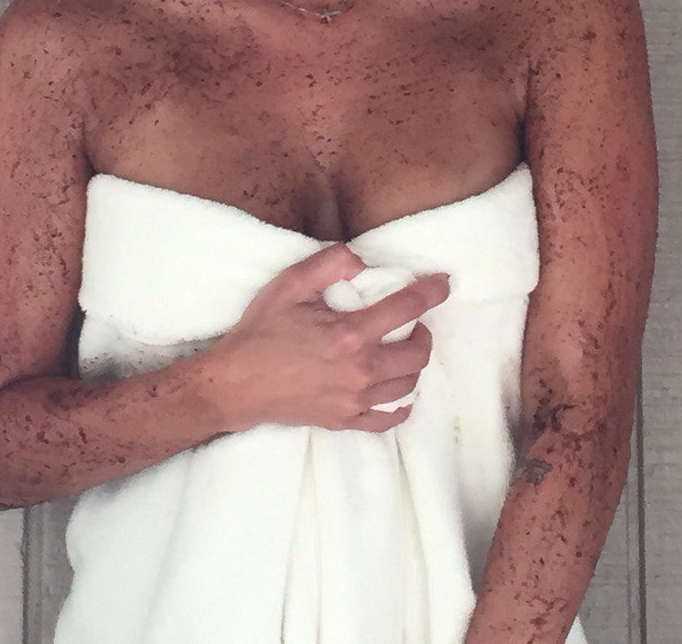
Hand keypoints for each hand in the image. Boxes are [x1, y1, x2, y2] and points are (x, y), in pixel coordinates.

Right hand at [212, 242, 450, 432]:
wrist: (236, 384)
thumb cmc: (261, 332)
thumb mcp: (290, 283)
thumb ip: (330, 263)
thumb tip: (363, 262)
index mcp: (350, 334)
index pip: (407, 308)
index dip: (432, 291)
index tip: (444, 282)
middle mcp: (360, 370)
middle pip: (418, 353)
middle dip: (424, 332)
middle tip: (414, 322)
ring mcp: (354, 399)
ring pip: (408, 385)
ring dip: (414, 363)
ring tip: (403, 349)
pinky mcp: (345, 419)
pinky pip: (388, 418)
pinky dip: (402, 405)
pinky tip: (401, 392)